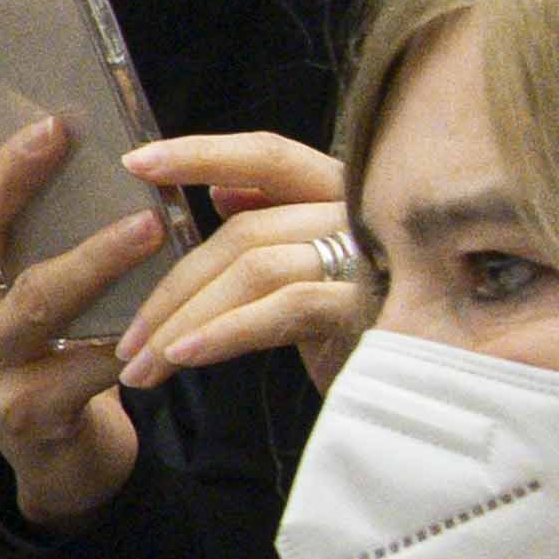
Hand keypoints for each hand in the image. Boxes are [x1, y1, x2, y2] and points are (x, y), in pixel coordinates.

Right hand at [0, 85, 172, 529]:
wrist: (59, 457)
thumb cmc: (46, 345)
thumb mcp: (16, 274)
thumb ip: (24, 211)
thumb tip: (54, 107)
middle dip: (12, 175)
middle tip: (61, 128)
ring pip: (36, 297)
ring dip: (97, 256)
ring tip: (151, 222)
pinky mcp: (24, 413)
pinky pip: (87, 363)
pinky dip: (133, 334)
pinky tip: (172, 311)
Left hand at [105, 134, 371, 395]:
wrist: (431, 405)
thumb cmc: (368, 341)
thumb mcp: (318, 282)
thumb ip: (277, 232)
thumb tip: (221, 193)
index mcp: (344, 196)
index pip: (268, 156)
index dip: (201, 152)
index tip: (135, 162)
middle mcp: (363, 214)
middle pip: (243, 230)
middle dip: (172, 288)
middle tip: (127, 342)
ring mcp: (373, 258)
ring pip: (254, 266)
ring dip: (184, 319)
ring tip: (142, 368)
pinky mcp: (373, 309)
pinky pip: (284, 306)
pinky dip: (225, 332)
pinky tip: (184, 357)